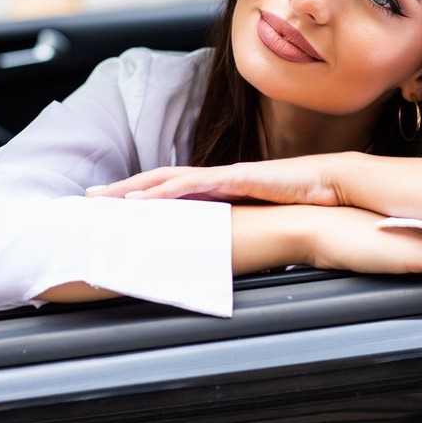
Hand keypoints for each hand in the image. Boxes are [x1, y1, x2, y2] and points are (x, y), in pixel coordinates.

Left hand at [89, 157, 341, 205]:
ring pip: (170, 179)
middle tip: (90, 199)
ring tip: (107, 199)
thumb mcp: (257, 218)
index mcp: (218, 187)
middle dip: (122, 189)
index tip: (110, 206)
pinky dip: (168, 190)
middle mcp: (215, 177)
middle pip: (158, 181)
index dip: (138, 196)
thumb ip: (234, 227)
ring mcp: (224, 175)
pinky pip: (196, 184)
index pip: (169, 190)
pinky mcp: (237, 178)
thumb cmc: (299, 200)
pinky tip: (149, 198)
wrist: (332, 183)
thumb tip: (217, 248)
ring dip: (136, 189)